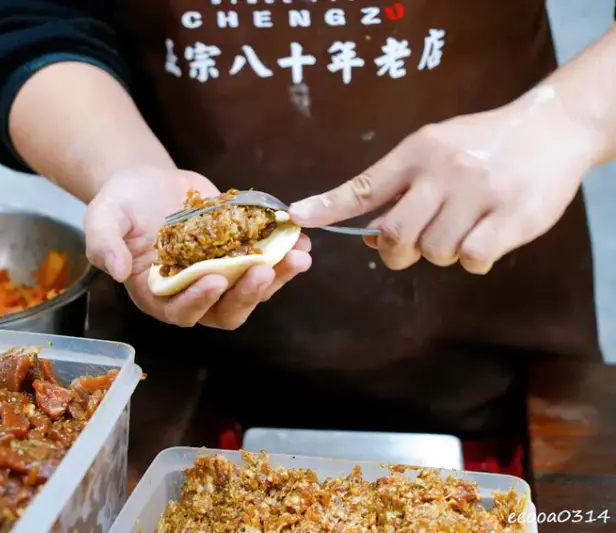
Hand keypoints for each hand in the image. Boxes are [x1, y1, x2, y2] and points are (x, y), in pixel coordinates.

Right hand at [84, 166, 311, 328]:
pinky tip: (301, 239)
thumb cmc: (120, 202)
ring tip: (298, 256)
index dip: (198, 301)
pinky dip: (284, 254)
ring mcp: (219, 274)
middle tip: (265, 270)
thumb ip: (103, 244)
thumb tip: (116, 271)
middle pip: (225, 310)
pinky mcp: (238, 254)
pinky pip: (265, 261)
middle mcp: (191, 292)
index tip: (216, 279)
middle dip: (248, 294)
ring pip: (251, 290)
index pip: (180, 311)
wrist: (147, 181)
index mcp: (157, 293)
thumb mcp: (102, 216)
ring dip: (277, 278)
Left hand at [289, 91, 600, 273]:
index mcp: (417, 153)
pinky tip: (484, 239)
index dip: (328, 205)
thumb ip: (401, 189)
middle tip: (410, 247)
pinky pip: (472, 259)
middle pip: (394, 233)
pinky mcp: (511, 216)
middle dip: (395, 250)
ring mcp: (478, 193)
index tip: (297, 216)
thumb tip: (366, 235)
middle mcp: (443, 171)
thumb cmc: (482, 146)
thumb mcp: (435, 150)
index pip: (363, 186)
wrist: (550, 129)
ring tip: (462, 228)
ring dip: (441, 252)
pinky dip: (472, 260)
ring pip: (434, 250)